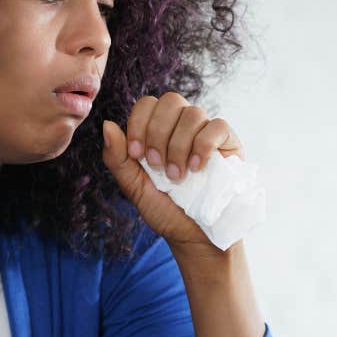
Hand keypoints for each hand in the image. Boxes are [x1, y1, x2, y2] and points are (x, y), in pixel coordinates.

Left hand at [102, 92, 244, 249]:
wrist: (194, 236)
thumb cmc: (164, 210)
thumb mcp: (134, 187)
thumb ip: (117, 158)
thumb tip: (107, 125)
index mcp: (158, 131)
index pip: (147, 104)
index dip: (139, 123)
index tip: (136, 154)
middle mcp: (182, 126)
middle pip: (170, 100)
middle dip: (158, 133)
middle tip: (156, 165)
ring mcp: (206, 132)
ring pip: (193, 113)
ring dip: (178, 146)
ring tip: (176, 176)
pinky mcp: (229, 143)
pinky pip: (217, 125)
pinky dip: (203, 146)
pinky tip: (197, 168)